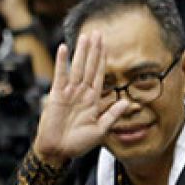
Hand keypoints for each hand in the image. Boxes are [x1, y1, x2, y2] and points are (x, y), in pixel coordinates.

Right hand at [32, 33, 129, 167]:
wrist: (57, 151)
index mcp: (93, 100)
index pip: (99, 74)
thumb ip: (112, 115)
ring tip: (85, 35)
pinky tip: (64, 49)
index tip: (106, 45)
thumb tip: (128, 102)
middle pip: (89, 66)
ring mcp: (69, 93)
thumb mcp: (100, 130)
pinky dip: (62, 62)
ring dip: (81, 51)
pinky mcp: (57, 96)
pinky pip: (60, 75)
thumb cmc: (77, 144)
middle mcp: (81, 93)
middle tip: (97, 32)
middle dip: (94, 49)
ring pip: (77, 67)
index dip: (103, 59)